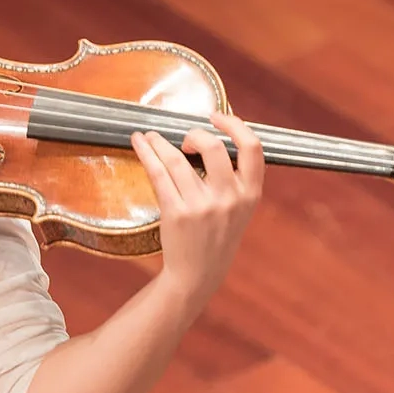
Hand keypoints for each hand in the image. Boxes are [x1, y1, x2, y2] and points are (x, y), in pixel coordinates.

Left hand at [129, 112, 264, 302]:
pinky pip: (158, 173)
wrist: (198, 275)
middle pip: (213, 146)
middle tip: (184, 140)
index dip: (234, 124)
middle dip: (194, 134)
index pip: (253, 148)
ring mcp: (202, 207)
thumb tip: (213, 138)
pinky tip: (140, 143)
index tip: (216, 116)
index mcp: (250, 195)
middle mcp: (229, 199)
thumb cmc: (217, 237)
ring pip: (177, 158)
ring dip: (159, 142)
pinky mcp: (176, 213)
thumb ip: (235, 179)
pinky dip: (147, 153)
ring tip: (150, 137)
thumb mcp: (240, 210)